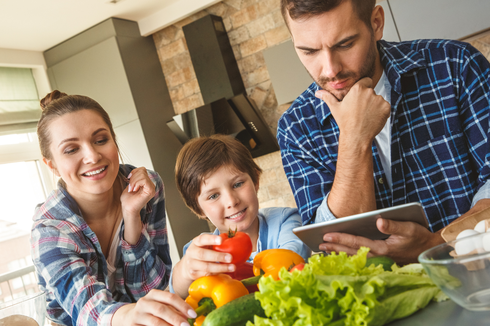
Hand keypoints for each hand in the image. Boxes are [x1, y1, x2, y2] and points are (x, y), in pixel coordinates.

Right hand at [113, 289, 195, 325]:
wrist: (128, 317)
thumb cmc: (151, 311)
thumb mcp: (161, 305)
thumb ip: (173, 309)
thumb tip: (189, 316)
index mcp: (154, 294)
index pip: (170, 297)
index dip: (183, 306)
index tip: (193, 314)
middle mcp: (144, 302)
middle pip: (162, 309)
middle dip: (176, 318)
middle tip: (187, 325)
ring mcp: (138, 314)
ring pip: (155, 321)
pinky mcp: (133, 325)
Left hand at [120, 167, 154, 243]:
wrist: (128, 209)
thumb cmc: (128, 200)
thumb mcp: (130, 184)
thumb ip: (134, 177)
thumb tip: (135, 171)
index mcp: (146, 183)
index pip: (142, 169)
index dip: (134, 172)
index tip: (129, 179)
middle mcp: (150, 185)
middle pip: (142, 170)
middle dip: (133, 177)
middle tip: (130, 187)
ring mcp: (152, 188)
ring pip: (143, 175)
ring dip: (134, 181)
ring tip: (132, 189)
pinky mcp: (150, 191)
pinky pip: (144, 180)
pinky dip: (137, 183)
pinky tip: (135, 190)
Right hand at [172, 234, 235, 297]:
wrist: (188, 264)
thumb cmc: (203, 251)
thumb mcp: (207, 244)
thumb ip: (218, 242)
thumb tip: (240, 237)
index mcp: (196, 242)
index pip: (202, 239)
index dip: (211, 239)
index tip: (221, 240)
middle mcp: (192, 252)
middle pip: (203, 254)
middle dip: (217, 256)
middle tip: (230, 258)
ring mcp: (192, 264)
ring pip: (206, 267)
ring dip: (221, 268)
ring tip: (232, 267)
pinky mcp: (194, 274)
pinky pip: (207, 274)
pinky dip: (218, 273)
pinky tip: (226, 272)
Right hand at [315, 77, 390, 145]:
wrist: (356, 136)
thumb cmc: (345, 122)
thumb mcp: (335, 108)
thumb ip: (327, 97)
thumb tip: (318, 93)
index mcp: (357, 89)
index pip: (366, 81)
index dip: (363, 89)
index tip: (360, 97)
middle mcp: (369, 92)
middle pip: (371, 91)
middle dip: (368, 99)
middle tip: (361, 110)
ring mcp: (379, 100)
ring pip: (378, 100)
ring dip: (375, 106)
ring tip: (366, 116)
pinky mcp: (386, 107)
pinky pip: (385, 107)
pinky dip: (381, 112)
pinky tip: (373, 118)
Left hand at [319, 218, 443, 264]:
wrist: (428, 250)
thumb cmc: (418, 238)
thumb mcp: (408, 228)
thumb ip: (393, 225)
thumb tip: (378, 220)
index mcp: (383, 248)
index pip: (357, 243)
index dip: (341, 238)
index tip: (327, 235)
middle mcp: (378, 256)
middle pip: (351, 252)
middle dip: (334, 247)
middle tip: (319, 244)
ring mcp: (378, 259)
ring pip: (354, 257)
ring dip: (338, 252)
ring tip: (323, 249)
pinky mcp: (379, 259)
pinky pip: (359, 258)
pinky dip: (347, 255)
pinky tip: (338, 252)